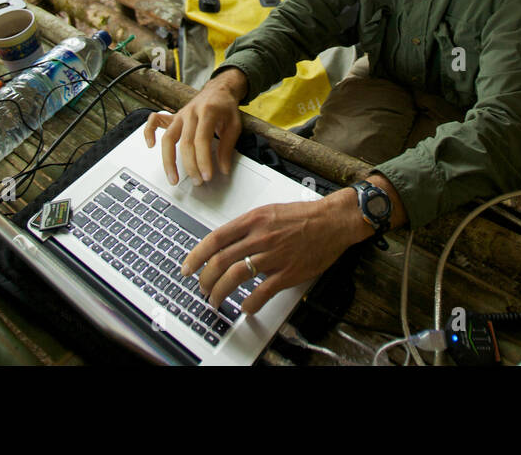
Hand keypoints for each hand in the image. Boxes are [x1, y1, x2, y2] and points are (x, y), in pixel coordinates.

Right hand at [144, 69, 245, 184]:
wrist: (219, 89)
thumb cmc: (226, 107)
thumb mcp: (235, 125)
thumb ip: (228, 147)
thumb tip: (223, 169)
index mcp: (208, 112)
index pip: (202, 140)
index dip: (203, 160)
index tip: (206, 176)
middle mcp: (191, 113)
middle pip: (185, 143)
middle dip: (190, 165)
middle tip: (197, 181)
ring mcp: (180, 114)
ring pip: (168, 138)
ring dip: (168, 160)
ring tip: (172, 178)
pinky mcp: (173, 116)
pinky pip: (155, 121)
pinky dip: (148, 132)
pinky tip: (150, 145)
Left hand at [181, 189, 371, 313]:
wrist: (333, 221)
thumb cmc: (303, 216)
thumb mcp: (269, 212)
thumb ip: (247, 227)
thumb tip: (224, 244)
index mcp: (253, 220)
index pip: (215, 238)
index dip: (197, 255)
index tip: (187, 266)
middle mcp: (260, 237)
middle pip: (221, 261)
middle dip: (205, 279)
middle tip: (202, 288)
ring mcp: (274, 255)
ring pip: (236, 276)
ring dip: (220, 292)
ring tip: (215, 300)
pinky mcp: (288, 272)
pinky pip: (262, 292)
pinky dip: (249, 303)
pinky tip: (245, 308)